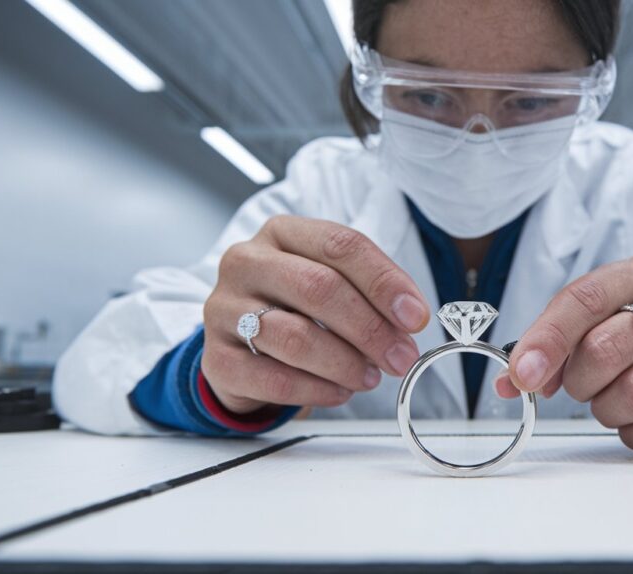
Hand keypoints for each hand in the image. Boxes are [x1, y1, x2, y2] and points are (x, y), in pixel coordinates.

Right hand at [202, 216, 429, 413]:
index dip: (385, 282)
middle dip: (371, 328)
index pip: (340, 245)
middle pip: (319, 287)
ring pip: (296, 337)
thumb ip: (369, 293)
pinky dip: (317, 390)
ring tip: (370, 377)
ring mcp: (223, 309)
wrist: (242, 347)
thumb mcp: (331, 283)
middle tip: (401, 356)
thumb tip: (411, 318)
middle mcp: (246, 263)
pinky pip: (274, 379)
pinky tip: (339, 391)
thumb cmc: (295, 308)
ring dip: (346, 363)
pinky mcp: (216, 358)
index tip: (416, 316)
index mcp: (281, 233)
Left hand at [495, 257, 632, 450]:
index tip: (523, 374)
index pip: (586, 298)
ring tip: (610, 399)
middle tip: (579, 386)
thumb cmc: (625, 333)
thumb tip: (511, 383)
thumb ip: (544, 347)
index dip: (548, 339)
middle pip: (606, 349)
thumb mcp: (584, 324)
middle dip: (578, 381)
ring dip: (607, 408)